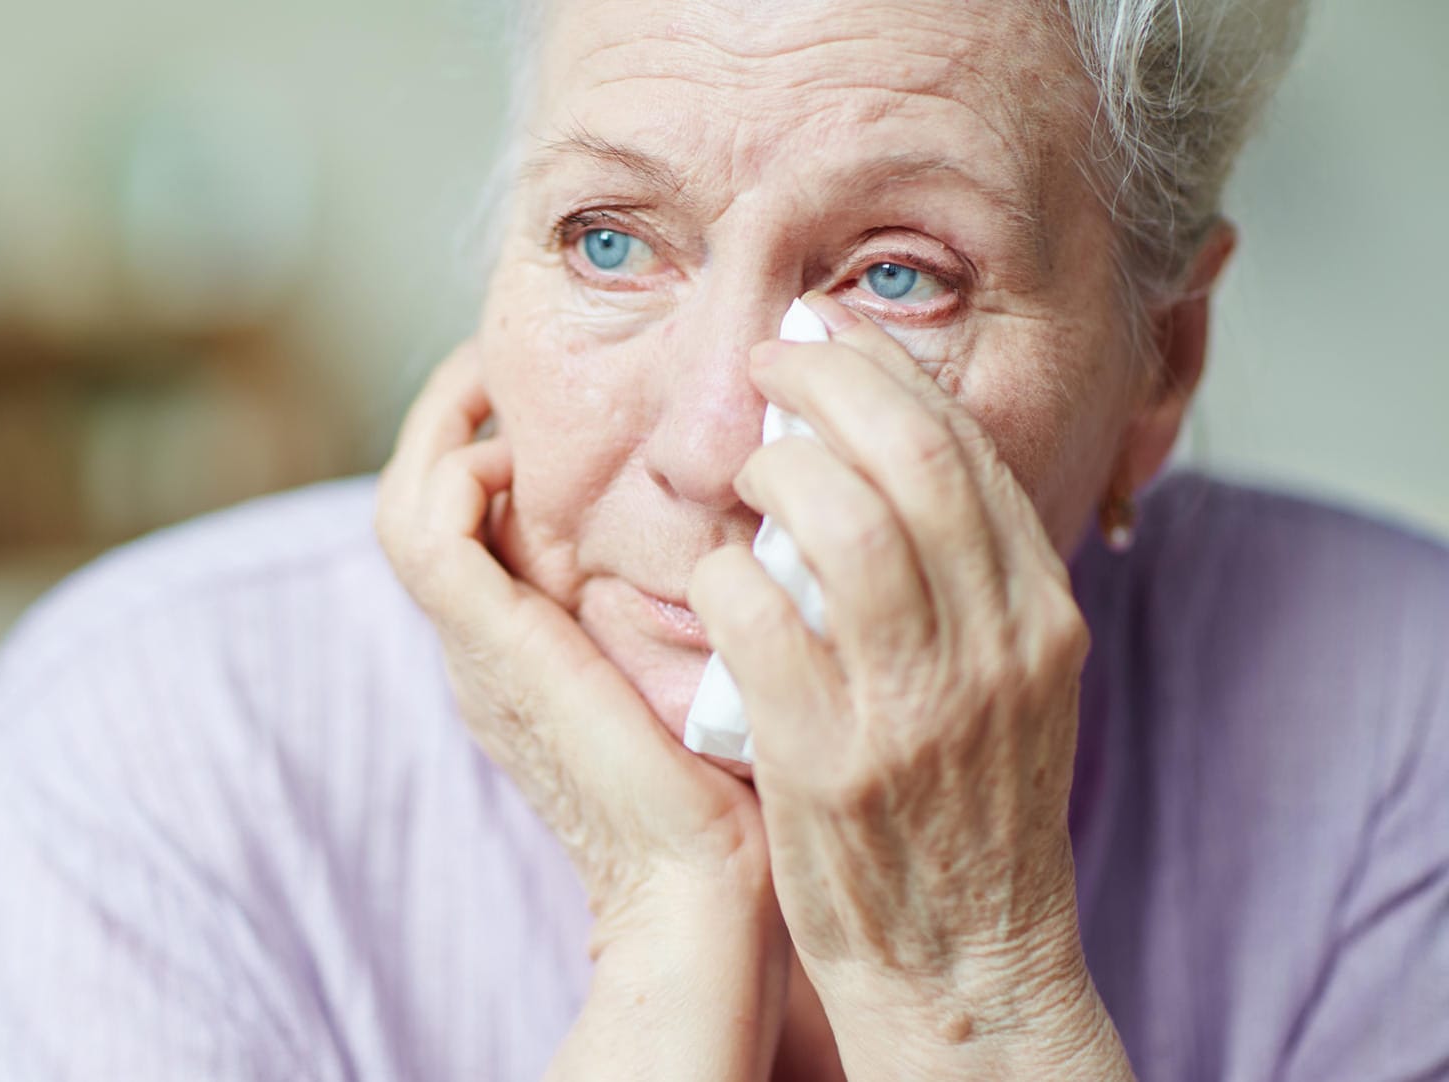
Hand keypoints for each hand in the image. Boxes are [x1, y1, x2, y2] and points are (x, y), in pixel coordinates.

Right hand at [375, 342, 770, 925]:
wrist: (699, 888)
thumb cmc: (724, 790)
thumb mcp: (691, 669)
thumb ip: (683, 599)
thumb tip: (742, 520)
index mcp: (520, 653)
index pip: (465, 521)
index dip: (484, 442)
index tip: (544, 388)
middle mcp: (481, 648)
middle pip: (420, 502)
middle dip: (453, 416)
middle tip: (502, 358)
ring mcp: (475, 651)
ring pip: (405, 506)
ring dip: (443, 429)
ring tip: (496, 380)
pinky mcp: (489, 648)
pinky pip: (428, 533)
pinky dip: (455, 471)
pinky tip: (513, 450)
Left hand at [688, 294, 1128, 1076]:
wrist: (967, 963)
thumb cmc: (972, 813)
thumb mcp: (1016, 683)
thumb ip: (974, 576)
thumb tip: (898, 452)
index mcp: (1041, 616)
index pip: (965, 450)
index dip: (887, 376)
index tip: (830, 344)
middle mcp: (989, 645)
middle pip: (907, 455)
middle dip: (825, 382)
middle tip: (769, 365)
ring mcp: (909, 702)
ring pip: (835, 518)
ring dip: (773, 469)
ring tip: (747, 473)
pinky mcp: (825, 758)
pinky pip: (758, 617)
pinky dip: (724, 574)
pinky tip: (717, 577)